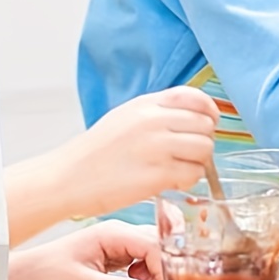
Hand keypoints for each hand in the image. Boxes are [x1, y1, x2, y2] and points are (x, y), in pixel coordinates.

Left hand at [7, 221, 164, 279]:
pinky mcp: (115, 256)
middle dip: (164, 272)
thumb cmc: (49, 274)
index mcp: (112, 233)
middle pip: (157, 246)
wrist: (28, 277)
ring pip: (151, 255)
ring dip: (155, 275)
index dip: (165, 269)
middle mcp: (118, 234)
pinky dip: (145, 278)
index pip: (153, 244)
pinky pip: (141, 263)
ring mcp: (117, 244)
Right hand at [57, 87, 221, 219]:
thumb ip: (157, 112)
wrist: (69, 177)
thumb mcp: (125, 117)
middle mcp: (153, 121)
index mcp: (146, 104)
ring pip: (205, 149)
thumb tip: (192, 117)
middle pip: (205, 125)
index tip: (208, 123)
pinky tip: (171, 182)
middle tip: (188, 153)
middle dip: (203, 140)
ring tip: (178, 169)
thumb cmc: (96, 151)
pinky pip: (193, 174)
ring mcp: (157, 147)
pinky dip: (188, 181)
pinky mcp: (157, 174)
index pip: (195, 97)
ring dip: (198, 162)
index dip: (209, 111)